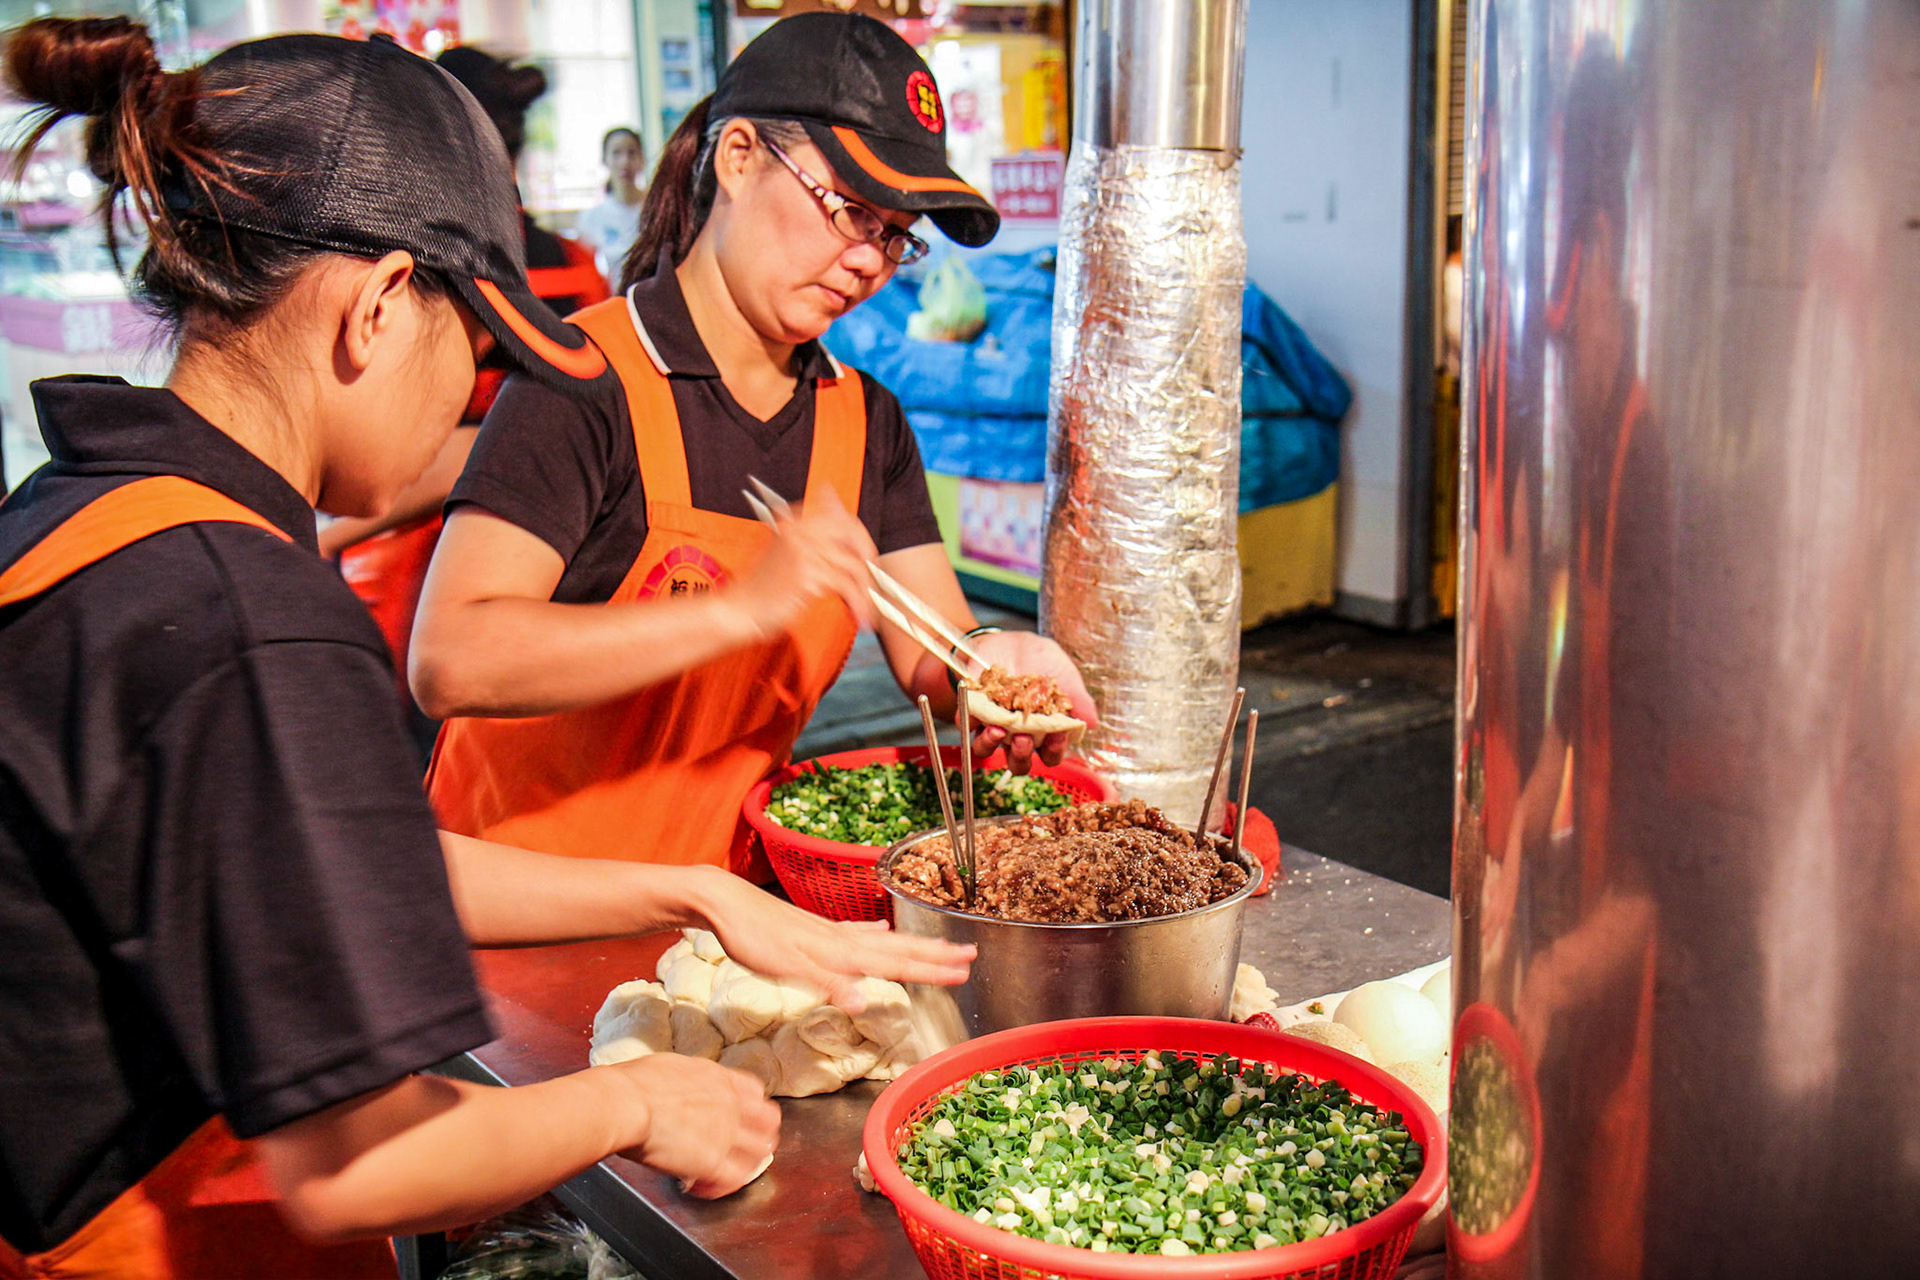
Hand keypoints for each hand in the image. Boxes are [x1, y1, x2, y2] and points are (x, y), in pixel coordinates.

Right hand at [608, 1054, 780, 1197]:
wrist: (625, 1104)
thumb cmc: (634, 1084)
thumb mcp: (672, 1067)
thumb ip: (689, 1081)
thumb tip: (681, 1087)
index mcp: (719, 1079)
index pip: (755, 1092)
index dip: (752, 1107)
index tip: (743, 1116)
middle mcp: (730, 1104)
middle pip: (768, 1122)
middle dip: (760, 1135)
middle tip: (744, 1147)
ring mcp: (726, 1134)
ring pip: (760, 1153)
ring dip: (747, 1163)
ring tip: (728, 1171)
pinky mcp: (713, 1162)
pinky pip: (734, 1179)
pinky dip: (723, 1186)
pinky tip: (704, 1187)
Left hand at [691, 870, 973, 1009]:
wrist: (725, 904)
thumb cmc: (753, 938)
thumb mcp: (788, 968)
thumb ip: (830, 985)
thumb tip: (867, 1002)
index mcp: (841, 951)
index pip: (897, 962)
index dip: (931, 969)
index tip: (964, 971)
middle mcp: (842, 939)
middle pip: (899, 948)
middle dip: (935, 954)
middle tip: (971, 954)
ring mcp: (830, 932)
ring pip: (883, 940)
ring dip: (912, 945)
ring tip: (938, 945)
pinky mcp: (815, 930)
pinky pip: (857, 933)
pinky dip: (874, 934)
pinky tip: (881, 930)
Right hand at [727, 488, 875, 636]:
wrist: (740, 610)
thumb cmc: (765, 587)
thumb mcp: (790, 552)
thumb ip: (816, 536)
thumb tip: (837, 507)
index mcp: (796, 519)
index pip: (842, 518)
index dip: (860, 539)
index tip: (867, 560)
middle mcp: (800, 528)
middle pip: (853, 532)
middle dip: (868, 558)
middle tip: (872, 582)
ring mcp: (804, 549)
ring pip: (853, 564)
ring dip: (865, 590)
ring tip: (866, 608)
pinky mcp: (807, 574)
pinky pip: (846, 586)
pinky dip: (858, 603)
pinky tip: (858, 616)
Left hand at [965, 630, 1097, 772]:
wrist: (1007, 639)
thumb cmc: (1039, 659)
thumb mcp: (1063, 672)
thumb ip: (1077, 697)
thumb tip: (1092, 723)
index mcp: (1044, 730)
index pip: (1050, 753)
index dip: (1054, 750)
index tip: (1057, 735)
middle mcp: (1017, 734)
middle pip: (1019, 762)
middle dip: (1021, 756)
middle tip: (1023, 739)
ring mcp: (992, 724)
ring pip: (987, 750)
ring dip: (991, 745)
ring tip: (998, 730)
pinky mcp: (971, 711)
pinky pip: (965, 725)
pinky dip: (969, 722)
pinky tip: (978, 713)